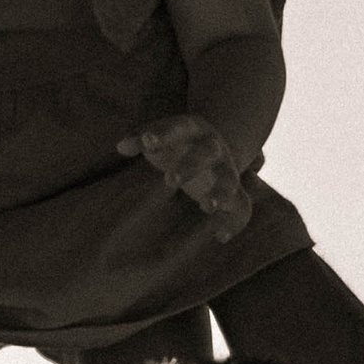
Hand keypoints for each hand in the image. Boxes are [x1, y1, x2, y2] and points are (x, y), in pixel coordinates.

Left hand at [119, 112, 252, 235]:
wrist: (212, 150)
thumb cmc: (176, 145)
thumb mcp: (158, 138)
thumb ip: (140, 140)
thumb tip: (121, 146)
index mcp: (194, 128)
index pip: (178, 127)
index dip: (163, 133)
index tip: (147, 141)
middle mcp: (215, 147)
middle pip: (206, 152)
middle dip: (190, 165)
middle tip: (170, 180)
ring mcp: (227, 170)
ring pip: (229, 180)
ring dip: (220, 193)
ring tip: (206, 207)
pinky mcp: (235, 193)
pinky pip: (242, 207)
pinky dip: (234, 222)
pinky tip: (220, 236)